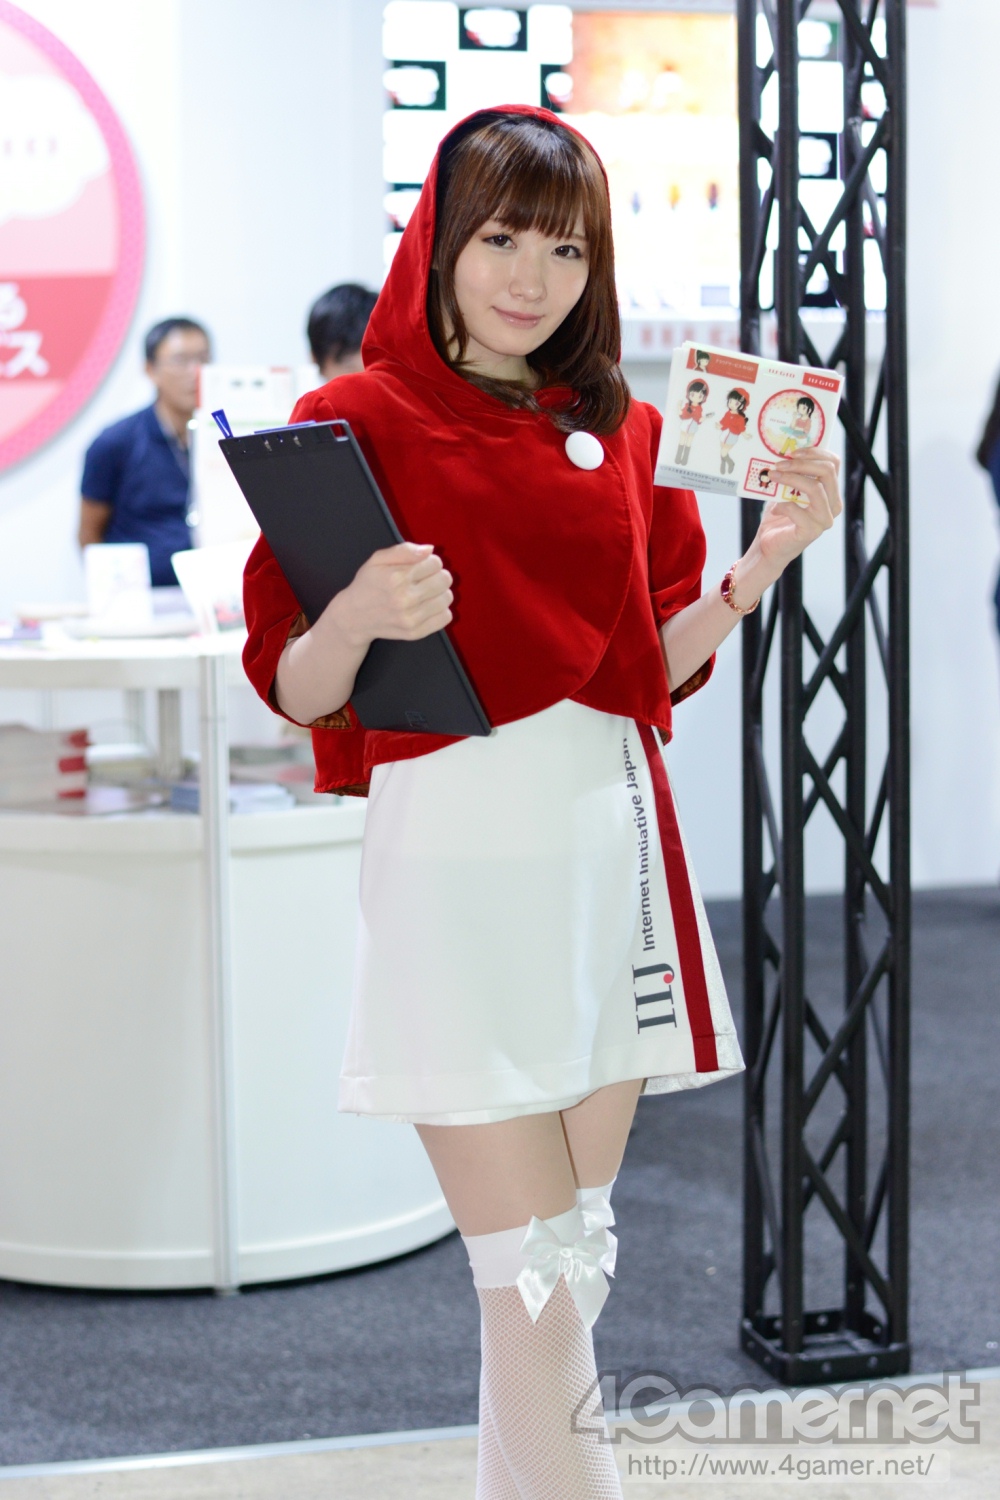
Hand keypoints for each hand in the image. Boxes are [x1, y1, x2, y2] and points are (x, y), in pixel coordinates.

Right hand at [324, 541, 453, 648]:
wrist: (354, 617)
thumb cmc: (367, 584)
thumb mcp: (377, 560)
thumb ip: (404, 550)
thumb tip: (430, 550)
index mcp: (396, 577)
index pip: (435, 563)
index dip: (431, 562)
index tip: (422, 567)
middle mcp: (405, 599)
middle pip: (445, 580)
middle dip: (438, 575)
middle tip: (426, 579)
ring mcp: (411, 618)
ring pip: (447, 598)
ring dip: (440, 592)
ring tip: (427, 593)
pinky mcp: (416, 633)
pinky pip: (446, 618)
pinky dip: (441, 610)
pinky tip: (428, 607)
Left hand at [752, 446, 842, 577]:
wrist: (768, 544)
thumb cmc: (780, 515)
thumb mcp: (787, 488)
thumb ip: (792, 472)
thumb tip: (783, 450)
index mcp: (831, 491)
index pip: (833, 463)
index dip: (815, 452)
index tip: (793, 451)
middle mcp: (833, 505)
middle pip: (827, 472)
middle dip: (802, 463)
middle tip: (779, 463)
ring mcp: (824, 520)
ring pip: (815, 488)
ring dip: (791, 479)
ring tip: (773, 475)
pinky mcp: (810, 532)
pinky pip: (797, 510)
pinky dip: (782, 505)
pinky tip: (775, 509)